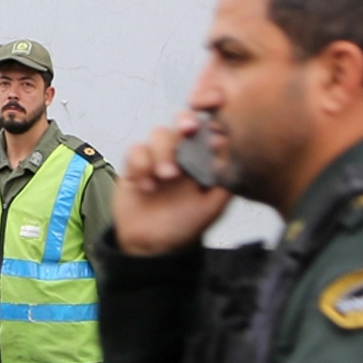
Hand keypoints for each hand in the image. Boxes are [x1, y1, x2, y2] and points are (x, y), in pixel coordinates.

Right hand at [113, 112, 231, 255]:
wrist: (153, 246)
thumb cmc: (185, 225)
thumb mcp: (213, 206)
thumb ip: (225, 180)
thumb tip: (227, 147)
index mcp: (202, 158)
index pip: (208, 128)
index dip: (209, 117)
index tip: (213, 117)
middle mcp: (181, 152)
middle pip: (181, 121)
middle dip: (184, 121)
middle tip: (187, 130)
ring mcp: (157, 156)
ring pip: (158, 134)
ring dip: (162, 152)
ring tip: (165, 176)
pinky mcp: (135, 164)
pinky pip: (135, 151)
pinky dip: (140, 165)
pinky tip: (146, 186)